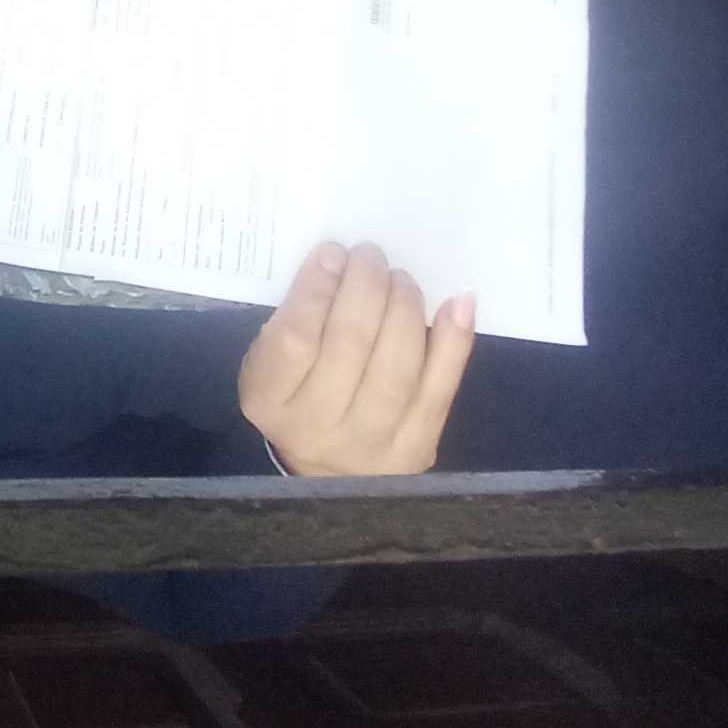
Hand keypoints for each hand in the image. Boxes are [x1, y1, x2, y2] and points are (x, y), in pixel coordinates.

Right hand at [239, 242, 475, 476]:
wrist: (327, 473)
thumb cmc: (297, 397)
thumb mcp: (273, 361)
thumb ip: (297, 315)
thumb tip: (341, 261)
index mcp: (270, 401)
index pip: (296, 337)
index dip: (317, 288)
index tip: (332, 253)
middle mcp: (317, 429)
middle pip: (351, 343)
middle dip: (366, 285)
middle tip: (370, 256)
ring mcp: (370, 443)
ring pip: (398, 364)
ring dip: (405, 306)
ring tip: (400, 279)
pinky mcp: (417, 448)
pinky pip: (441, 388)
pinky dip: (454, 339)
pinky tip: (457, 303)